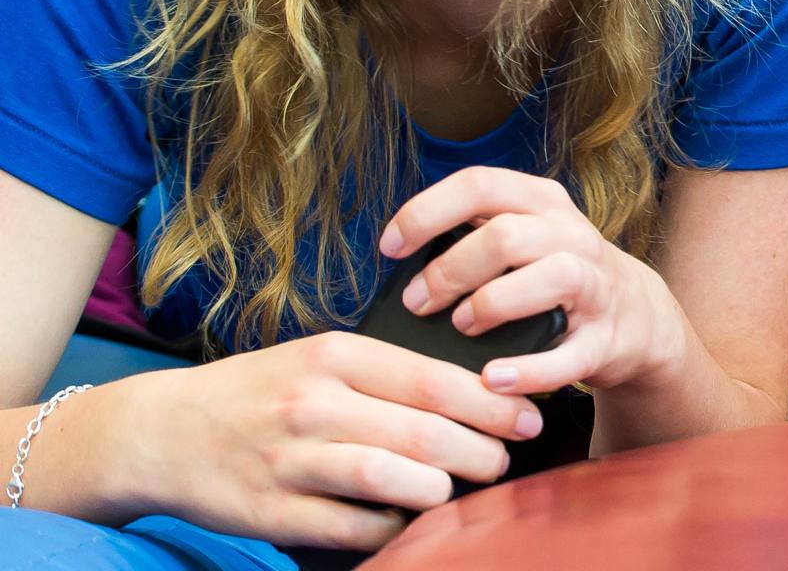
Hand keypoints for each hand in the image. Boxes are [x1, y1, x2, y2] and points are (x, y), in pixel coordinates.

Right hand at [108, 331, 538, 551]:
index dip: (493, 403)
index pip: (436, 379)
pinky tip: (408, 521)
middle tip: (505, 458)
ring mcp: (291, 460)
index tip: (529, 416)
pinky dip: (391, 527)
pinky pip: (352, 527)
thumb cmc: (258, 391)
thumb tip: (474, 389)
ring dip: (442, 490)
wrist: (161, 431)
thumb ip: (387, 371)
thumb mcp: (320, 358)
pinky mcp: (271, 512)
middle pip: (425, 433)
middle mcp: (315, 405)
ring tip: (462, 488)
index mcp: (336, 357)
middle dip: (482, 451)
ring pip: (393, 479)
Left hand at [379, 166, 690, 399]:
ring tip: (461, 328)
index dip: (426, 213)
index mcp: (543, 203)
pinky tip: (493, 379)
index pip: (480, 185)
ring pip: (552, 276)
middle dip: (450, 270)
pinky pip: (570, 355)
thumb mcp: (525, 237)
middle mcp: (573, 236)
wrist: (637, 317)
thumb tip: (400, 259)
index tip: (390, 248)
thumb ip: (473, 236)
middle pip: (507, 234)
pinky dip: (529, 370)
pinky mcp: (606, 339)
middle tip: (418, 303)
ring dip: (493, 304)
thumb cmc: (556, 276)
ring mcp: (596, 286)